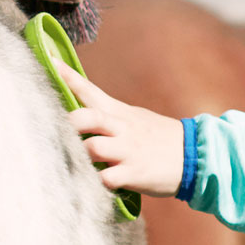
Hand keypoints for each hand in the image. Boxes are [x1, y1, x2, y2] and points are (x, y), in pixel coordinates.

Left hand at [63, 67, 187, 197]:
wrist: (196, 155)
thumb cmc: (158, 137)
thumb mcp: (134, 118)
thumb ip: (107, 115)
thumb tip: (78, 113)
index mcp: (118, 112)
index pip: (89, 89)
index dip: (67, 76)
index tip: (48, 59)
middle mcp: (121, 128)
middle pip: (88, 117)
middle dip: (68, 122)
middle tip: (53, 130)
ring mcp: (128, 150)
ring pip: (93, 148)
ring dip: (79, 155)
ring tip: (71, 163)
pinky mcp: (135, 173)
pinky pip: (107, 178)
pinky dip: (95, 182)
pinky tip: (89, 186)